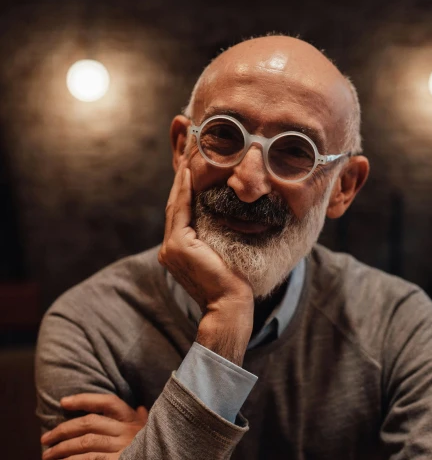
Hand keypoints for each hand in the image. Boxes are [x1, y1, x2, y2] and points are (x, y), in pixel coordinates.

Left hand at [40, 393, 148, 459]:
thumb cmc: (158, 451)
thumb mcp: (154, 430)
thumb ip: (144, 419)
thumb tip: (140, 407)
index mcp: (134, 419)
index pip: (107, 402)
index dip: (83, 400)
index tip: (63, 402)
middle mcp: (128, 430)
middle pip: (89, 423)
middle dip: (63, 430)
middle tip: (45, 439)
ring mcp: (124, 447)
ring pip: (86, 441)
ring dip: (62, 448)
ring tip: (47, 455)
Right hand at [158, 157, 253, 362]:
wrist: (230, 305)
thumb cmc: (234, 283)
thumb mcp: (223, 253)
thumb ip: (216, 237)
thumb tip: (230, 215)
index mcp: (178, 251)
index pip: (181, 214)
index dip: (184, 191)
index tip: (190, 168)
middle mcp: (169, 249)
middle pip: (175, 206)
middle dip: (180, 181)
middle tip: (185, 154)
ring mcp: (171, 248)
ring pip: (175, 205)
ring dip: (180, 180)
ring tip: (186, 156)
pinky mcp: (178, 246)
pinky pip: (180, 210)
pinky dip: (183, 191)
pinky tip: (188, 173)